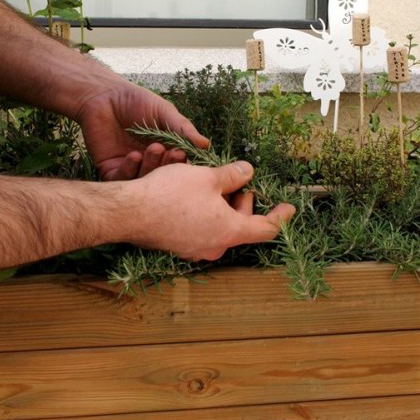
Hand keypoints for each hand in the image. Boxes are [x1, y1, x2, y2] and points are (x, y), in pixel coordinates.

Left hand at [75, 78, 209, 180]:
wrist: (103, 95)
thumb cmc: (136, 101)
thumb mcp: (165, 112)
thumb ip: (183, 129)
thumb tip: (206, 144)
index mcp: (164, 150)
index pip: (177, 165)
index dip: (181, 163)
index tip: (182, 153)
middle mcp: (148, 163)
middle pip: (161, 176)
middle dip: (167, 165)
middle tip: (170, 152)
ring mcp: (130, 168)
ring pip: (143, 181)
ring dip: (150, 167)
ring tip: (152, 149)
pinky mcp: (111, 170)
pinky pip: (122, 180)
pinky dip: (130, 170)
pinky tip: (134, 156)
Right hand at [129, 161, 295, 260]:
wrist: (129, 212)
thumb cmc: (170, 194)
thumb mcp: (207, 177)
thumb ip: (233, 175)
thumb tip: (247, 171)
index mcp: (230, 231)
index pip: (266, 228)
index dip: (280, 216)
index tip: (290, 208)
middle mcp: (214, 246)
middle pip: (240, 224)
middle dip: (242, 200)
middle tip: (239, 180)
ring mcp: (194, 248)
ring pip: (218, 224)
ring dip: (220, 202)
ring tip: (212, 179)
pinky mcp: (176, 244)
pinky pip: (199, 227)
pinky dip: (203, 210)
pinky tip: (193, 190)